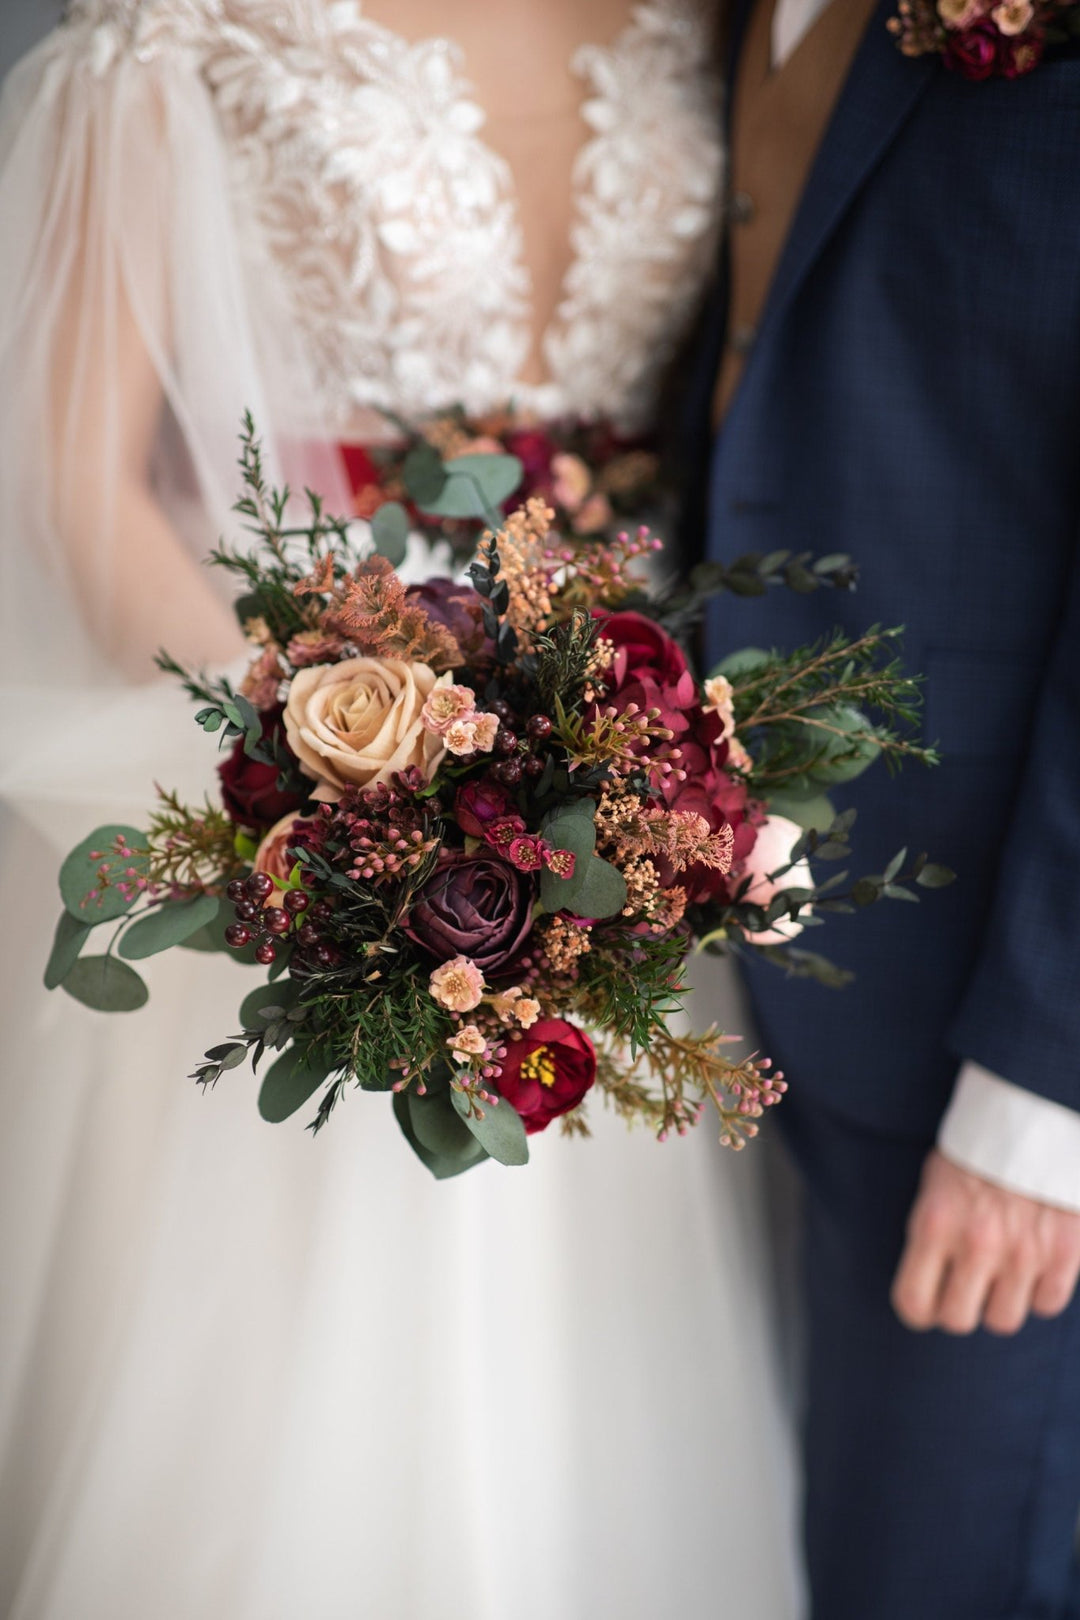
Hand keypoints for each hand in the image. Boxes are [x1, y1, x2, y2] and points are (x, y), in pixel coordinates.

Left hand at [891, 1149, 1079, 1335]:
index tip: (926, 1306)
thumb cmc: (977, 1152)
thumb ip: (929, 1234)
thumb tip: (926, 1286)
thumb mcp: (935, 1184)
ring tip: (1002, 1272)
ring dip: (1001, 1302)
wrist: (1034, 1119)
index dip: (918, 1312)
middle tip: (967, 1289)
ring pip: (1003, 1320)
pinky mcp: (1063, 1254)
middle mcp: (976, 1244)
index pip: (913, 1301)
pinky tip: (1035, 1265)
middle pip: (958, 1320)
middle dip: (959, 1308)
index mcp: (934, 1223)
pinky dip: (1040, 1292)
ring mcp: (1022, 1252)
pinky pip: (1046, 1304)